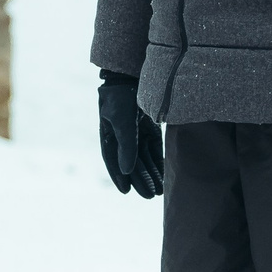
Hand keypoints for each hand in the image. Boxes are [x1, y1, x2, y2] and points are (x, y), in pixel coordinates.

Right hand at [97, 72, 163, 197]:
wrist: (133, 75)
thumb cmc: (122, 97)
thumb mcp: (123, 121)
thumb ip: (126, 145)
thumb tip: (127, 170)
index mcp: (108, 136)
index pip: (113, 161)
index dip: (119, 177)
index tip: (126, 192)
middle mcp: (121, 138)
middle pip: (131, 164)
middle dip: (140, 180)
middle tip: (150, 196)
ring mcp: (136, 134)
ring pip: (144, 160)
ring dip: (150, 175)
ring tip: (159, 191)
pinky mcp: (149, 130)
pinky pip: (153, 151)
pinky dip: (157, 163)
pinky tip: (163, 175)